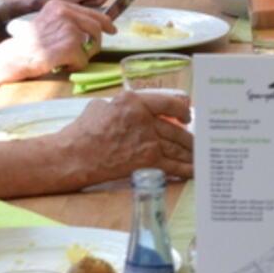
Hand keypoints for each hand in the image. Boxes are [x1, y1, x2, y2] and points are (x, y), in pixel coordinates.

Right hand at [0, 0, 114, 79]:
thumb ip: (69, 20)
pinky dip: (75, 66)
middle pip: (96, 27)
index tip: (112, 29)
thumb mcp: (49, 22)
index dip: (105, 22)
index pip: (91, 11)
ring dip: (84, 55)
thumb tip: (96, 27)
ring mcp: (68, 29)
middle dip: (96, 42)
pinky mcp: (70, 46)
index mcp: (59, 5)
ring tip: (68, 59)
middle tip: (90, 52)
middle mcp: (65, 13)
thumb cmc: (30, 44)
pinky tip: (61, 65)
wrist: (14, 56)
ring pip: (93, 44)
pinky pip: (83, 60)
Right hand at [62, 90, 193, 181]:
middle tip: (196, 140)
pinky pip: (174, 166)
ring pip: (179, 146)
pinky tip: (196, 170)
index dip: (183, 109)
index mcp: (134, 102)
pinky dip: (187, 169)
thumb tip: (137, 108)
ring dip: (191, 152)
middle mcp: (145, 120)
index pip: (169, 103)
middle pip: (177, 128)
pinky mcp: (148, 162)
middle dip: (189, 137)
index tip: (186, 116)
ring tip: (199, 154)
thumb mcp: (103, 106)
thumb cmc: (83, 130)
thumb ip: (124, 105)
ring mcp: (148, 142)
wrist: (74, 156)